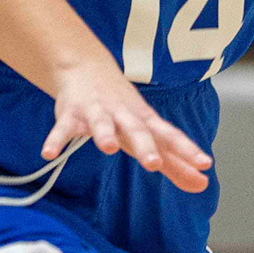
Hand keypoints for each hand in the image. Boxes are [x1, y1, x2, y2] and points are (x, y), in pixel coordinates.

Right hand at [44, 60, 211, 192]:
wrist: (87, 67)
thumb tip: (202, 184)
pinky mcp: (71, 114)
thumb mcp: (150, 133)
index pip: (170, 136)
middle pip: (137, 131)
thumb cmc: (125, 109)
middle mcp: (124, 116)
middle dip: (146, 146)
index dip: (187, 150)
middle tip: (154, 164)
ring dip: (104, 134)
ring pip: (102, 124)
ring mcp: (98, 113)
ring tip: (107, 149)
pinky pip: (62, 128)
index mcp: (146, 122)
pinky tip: (48, 154)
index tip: (205, 164)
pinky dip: (56, 140)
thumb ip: (176, 163)